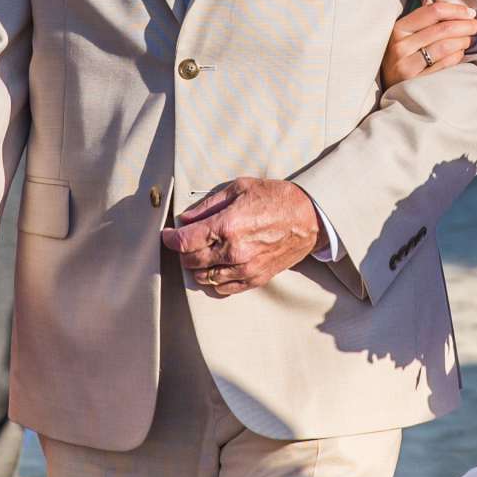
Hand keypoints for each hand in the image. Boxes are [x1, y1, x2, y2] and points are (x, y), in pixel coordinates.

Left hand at [161, 177, 320, 296]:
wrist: (309, 217)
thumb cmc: (276, 198)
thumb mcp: (239, 188)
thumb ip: (208, 205)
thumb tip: (185, 219)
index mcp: (227, 225)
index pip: (184, 241)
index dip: (170, 239)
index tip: (167, 235)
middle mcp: (233, 251)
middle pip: (191, 261)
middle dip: (183, 251)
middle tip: (185, 241)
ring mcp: (244, 268)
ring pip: (204, 277)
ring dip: (197, 266)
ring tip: (201, 253)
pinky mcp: (255, 278)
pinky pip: (224, 288)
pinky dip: (214, 280)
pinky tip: (216, 267)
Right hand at [381, 0, 476, 88]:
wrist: (389, 86)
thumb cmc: (403, 55)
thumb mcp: (406, 35)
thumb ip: (424, 20)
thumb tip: (451, 3)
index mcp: (398, 28)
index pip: (433, 11)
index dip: (457, 10)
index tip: (471, 13)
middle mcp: (400, 46)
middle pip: (443, 29)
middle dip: (468, 25)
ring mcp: (407, 66)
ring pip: (446, 46)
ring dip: (465, 41)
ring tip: (473, 39)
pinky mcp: (416, 82)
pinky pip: (445, 65)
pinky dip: (458, 56)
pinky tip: (462, 53)